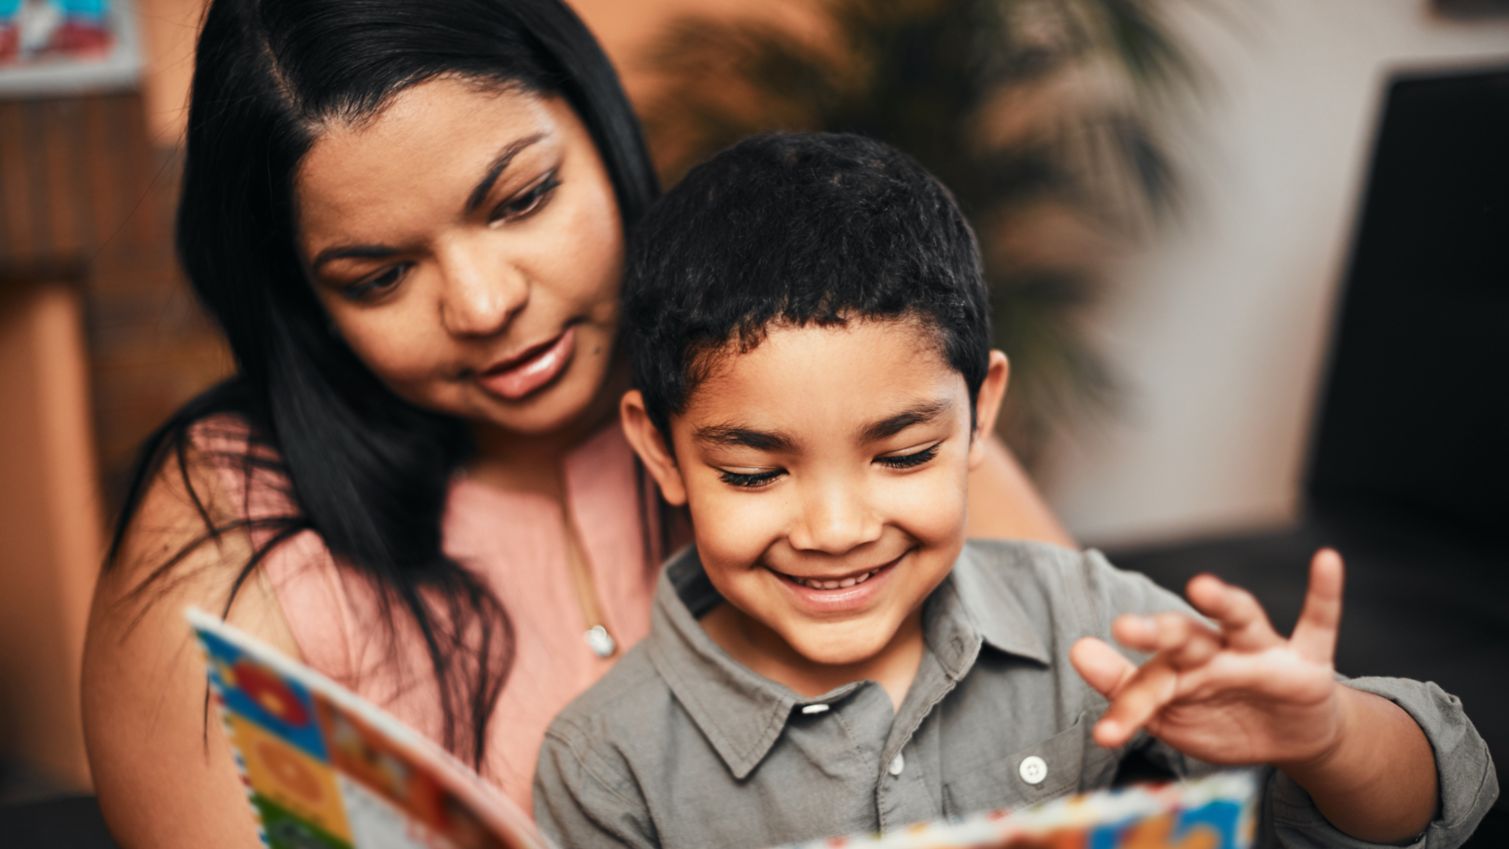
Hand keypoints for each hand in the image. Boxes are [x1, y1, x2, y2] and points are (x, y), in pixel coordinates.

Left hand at [1069, 549, 1348, 768]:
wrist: (1291, 738)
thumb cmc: (1221, 716)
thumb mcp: (1172, 713)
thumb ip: (1126, 687)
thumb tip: (1077, 650)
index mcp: (1182, 666)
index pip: (1152, 681)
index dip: (1129, 706)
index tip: (1105, 734)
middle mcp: (1219, 650)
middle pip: (1187, 636)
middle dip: (1159, 632)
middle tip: (1126, 627)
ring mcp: (1264, 652)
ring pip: (1243, 621)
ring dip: (1225, 603)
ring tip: (1202, 587)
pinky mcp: (1309, 661)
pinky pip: (1319, 621)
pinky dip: (1325, 593)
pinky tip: (1327, 561)